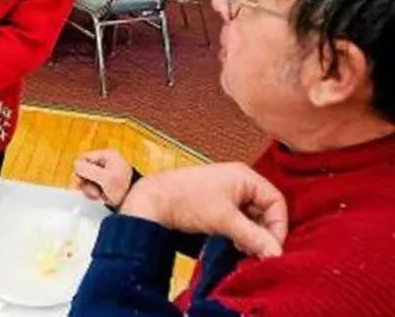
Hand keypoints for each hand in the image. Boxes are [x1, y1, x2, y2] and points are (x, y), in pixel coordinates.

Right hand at [74, 149, 133, 207]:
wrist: (137, 203)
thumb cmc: (123, 188)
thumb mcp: (103, 177)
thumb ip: (86, 169)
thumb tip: (76, 166)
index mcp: (108, 155)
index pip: (84, 158)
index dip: (83, 169)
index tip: (87, 178)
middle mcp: (107, 163)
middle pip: (85, 170)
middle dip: (88, 183)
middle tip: (96, 191)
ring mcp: (108, 174)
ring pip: (88, 180)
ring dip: (91, 190)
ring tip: (101, 196)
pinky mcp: (108, 185)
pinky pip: (95, 187)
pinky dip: (97, 194)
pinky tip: (103, 198)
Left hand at [119, 163, 287, 258]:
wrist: (152, 201)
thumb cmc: (186, 202)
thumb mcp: (224, 221)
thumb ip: (253, 237)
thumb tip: (276, 253)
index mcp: (244, 176)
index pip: (276, 202)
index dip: (277, 226)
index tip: (271, 247)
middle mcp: (238, 180)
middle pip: (265, 209)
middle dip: (263, 232)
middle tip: (257, 251)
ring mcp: (226, 190)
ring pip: (251, 216)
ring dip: (250, 234)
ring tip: (243, 248)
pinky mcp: (216, 202)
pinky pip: (237, 218)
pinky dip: (239, 231)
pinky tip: (233, 242)